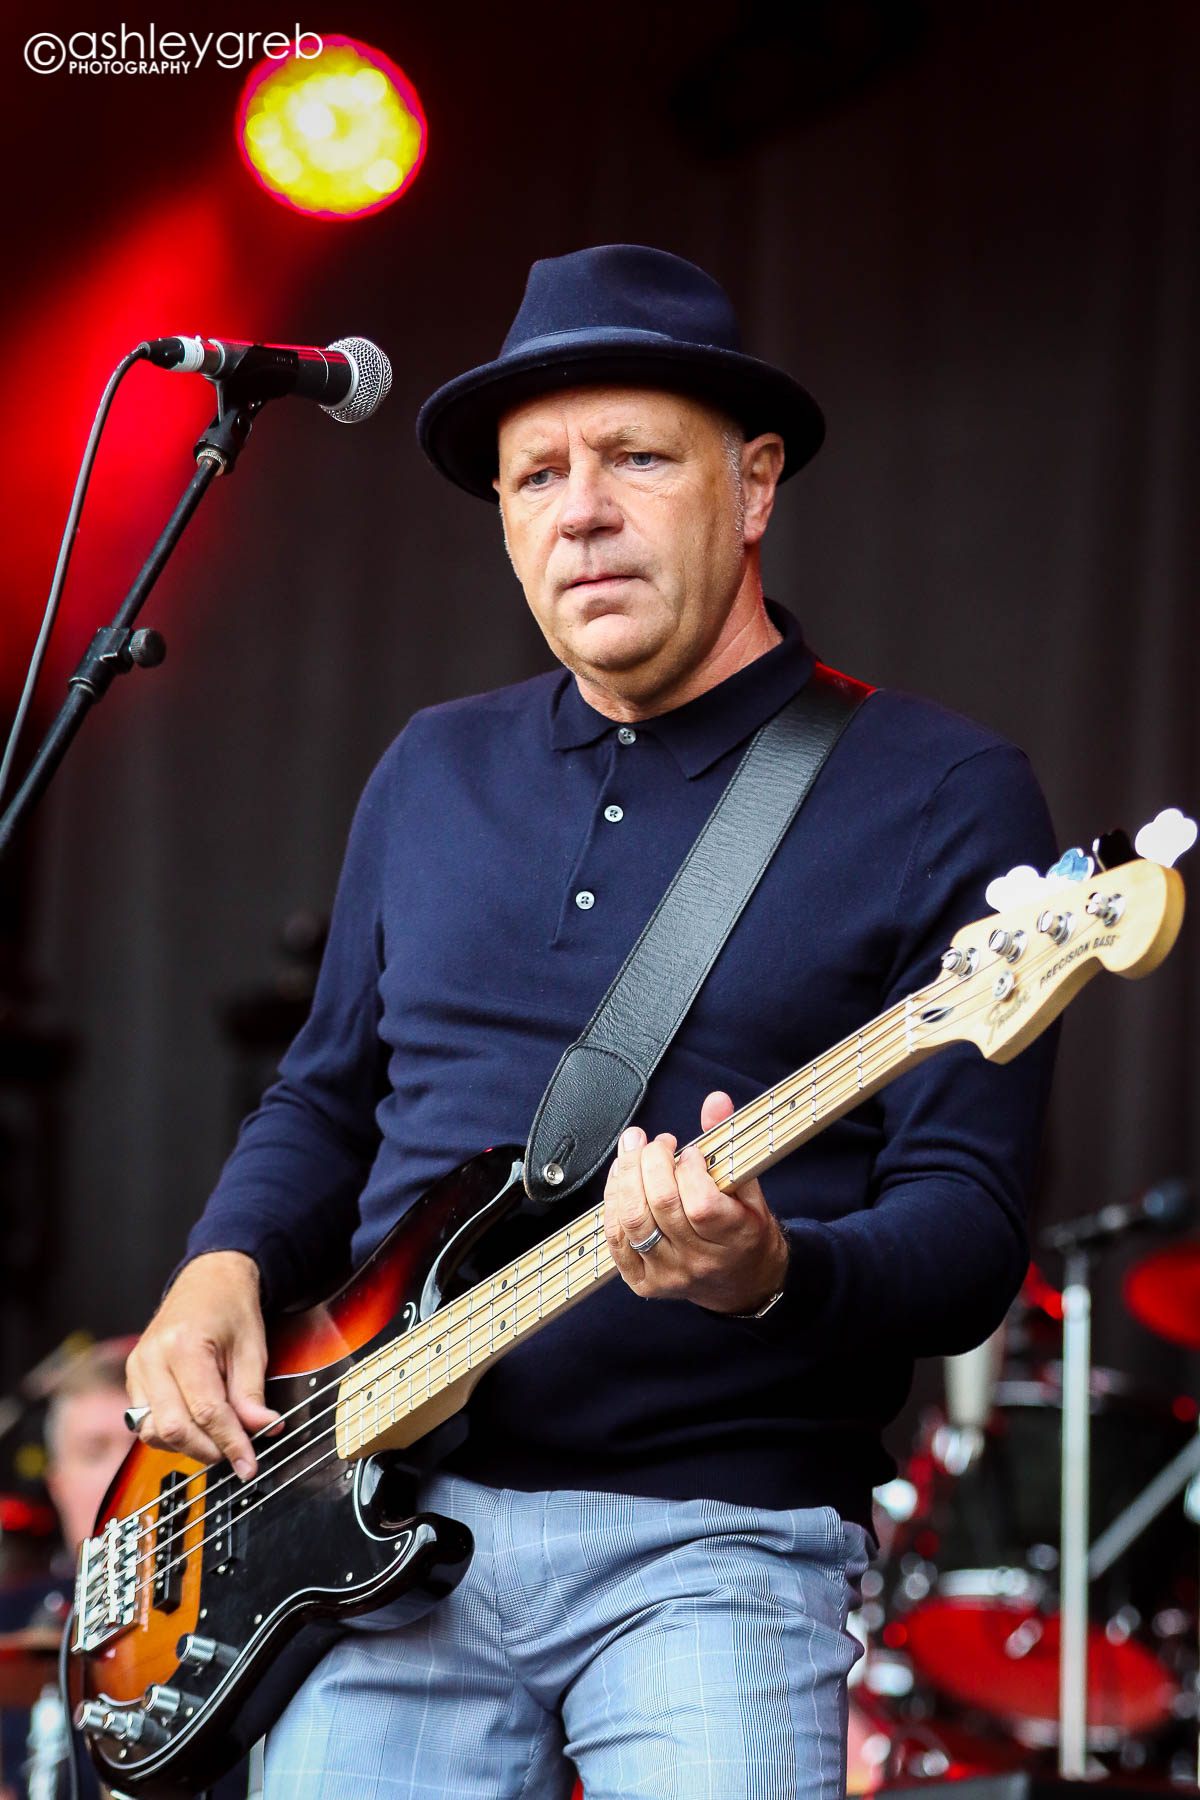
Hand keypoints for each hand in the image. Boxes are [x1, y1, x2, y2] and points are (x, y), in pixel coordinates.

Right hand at [125, 1251, 278, 1478]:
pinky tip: (197, 1427)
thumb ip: (252, 1394)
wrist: (208, 1279)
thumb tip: (263, 1430)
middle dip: (208, 1449)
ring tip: (219, 1440)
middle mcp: (152, 1358)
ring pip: (153, 1431)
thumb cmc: (231, 1307)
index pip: (206, 1411)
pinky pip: (146, 1421)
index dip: (230, 1443)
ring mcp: (137, 1367)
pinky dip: (172, 1433)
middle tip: (237, 1455)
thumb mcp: (252, 1348)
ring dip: (188, 1446)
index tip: (249, 1464)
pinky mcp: (133, 1376)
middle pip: (173, 1428)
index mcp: (184, 1345)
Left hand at [603, 1091, 789, 1313]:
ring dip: (626, 1177)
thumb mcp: (748, 1186)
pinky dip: (612, 1203)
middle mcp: (699, 1261)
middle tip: (656, 1143)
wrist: (742, 1282)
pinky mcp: (643, 1282)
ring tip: (634, 1151)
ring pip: (633, 1221)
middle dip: (650, 1161)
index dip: (688, 1171)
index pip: (701, 1204)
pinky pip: (616, 1239)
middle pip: (660, 1206)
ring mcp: (668, 1275)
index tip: (690, 1154)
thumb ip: (727, 1141)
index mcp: (735, 1238)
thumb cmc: (745, 1230)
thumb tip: (715, 1100)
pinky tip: (621, 1180)